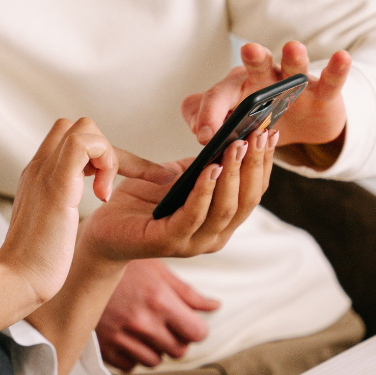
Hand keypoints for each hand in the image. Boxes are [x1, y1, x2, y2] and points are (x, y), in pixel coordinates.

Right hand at [0, 117, 172, 307]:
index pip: (66, 137)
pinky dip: (106, 160)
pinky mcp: (57, 185)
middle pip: (78, 127)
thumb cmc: (35, 262)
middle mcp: (40, 167)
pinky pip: (84, 144)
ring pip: (85, 129)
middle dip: (106, 151)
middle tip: (110, 186)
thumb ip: (56, 206)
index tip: (107, 185)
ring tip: (105, 191)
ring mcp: (46, 172)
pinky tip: (102, 194)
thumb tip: (67, 208)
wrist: (17, 279)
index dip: (95, 154)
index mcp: (38, 175)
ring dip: (108, 156)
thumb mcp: (48, 222)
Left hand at [77, 127, 277, 267]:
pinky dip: (205, 191)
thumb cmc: (141, 200)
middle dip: (254, 164)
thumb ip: (201, 164)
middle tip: (259, 134)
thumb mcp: (177, 176)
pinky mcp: (170, 242)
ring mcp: (194, 242)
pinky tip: (210, 168)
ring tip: (237, 146)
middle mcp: (215, 235)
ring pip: (225, 208)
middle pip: (246, 200)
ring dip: (233, 175)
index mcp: (222, 219)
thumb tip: (226, 137)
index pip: (253, 191)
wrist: (105, 227)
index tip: (270, 132)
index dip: (264, 162)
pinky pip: (194, 215)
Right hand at [95, 259, 219, 371]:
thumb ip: (187, 293)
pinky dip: (131, 355)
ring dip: (153, 349)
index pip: (197, 333)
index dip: (195, 329)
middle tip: (164, 324)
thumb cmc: (122, 265)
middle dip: (176, 340)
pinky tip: (126, 335)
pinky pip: (130, 365)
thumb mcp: (156, 269)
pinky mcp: (103, 347)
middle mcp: (142, 322)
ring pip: (154, 361)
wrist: (76, 267)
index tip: (187, 322)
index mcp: (159, 300)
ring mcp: (121, 336)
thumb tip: (215, 306)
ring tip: (143, 328)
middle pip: (177, 351)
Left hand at [182, 41, 349, 164]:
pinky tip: (343, 57)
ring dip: (293, 58)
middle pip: (256, 66)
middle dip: (253, 57)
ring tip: (293, 47)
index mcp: (237, 88)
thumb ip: (209, 122)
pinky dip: (337, 69)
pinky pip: (330, 81)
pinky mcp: (323, 93)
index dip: (210, 115)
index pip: (219, 97)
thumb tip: (199, 130)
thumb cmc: (259, 122)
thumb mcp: (232, 126)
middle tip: (249, 49)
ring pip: (293, 68)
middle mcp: (264, 78)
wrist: (302, 125)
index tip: (206, 136)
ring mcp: (295, 83)